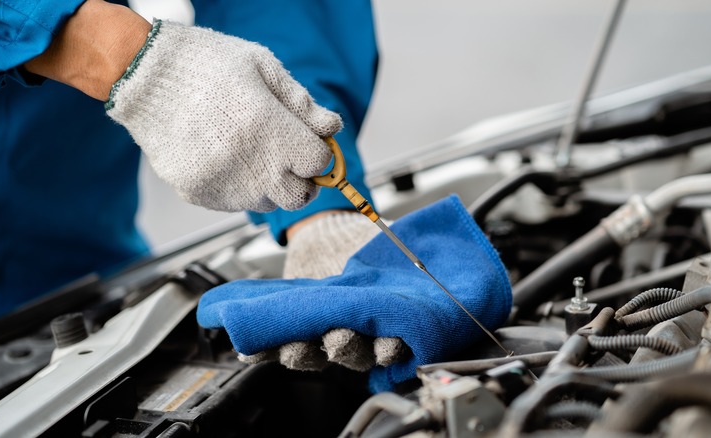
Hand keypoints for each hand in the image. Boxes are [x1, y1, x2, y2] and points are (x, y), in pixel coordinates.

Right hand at [26, 4, 339, 212]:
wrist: (143, 75)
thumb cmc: (204, 64)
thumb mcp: (263, 67)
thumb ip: (302, 103)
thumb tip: (330, 128)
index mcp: (272, 129)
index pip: (318, 163)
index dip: (319, 152)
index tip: (309, 143)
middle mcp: (251, 165)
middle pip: (299, 197)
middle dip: (302, 179)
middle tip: (290, 159)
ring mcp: (223, 183)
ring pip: (267, 203)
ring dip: (269, 184)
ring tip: (251, 153)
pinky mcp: (198, 193)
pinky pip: (233, 203)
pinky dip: (238, 187)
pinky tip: (225, 157)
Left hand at [197, 196, 512, 391]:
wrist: (331, 227)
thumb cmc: (369, 240)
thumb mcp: (395, 249)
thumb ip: (416, 260)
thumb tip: (457, 264)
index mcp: (387, 322)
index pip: (395, 349)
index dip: (393, 352)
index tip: (390, 346)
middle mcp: (358, 333)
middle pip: (354, 356)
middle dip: (348, 350)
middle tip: (339, 340)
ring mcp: (323, 330)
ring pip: (317, 354)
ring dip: (305, 353)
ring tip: (293, 347)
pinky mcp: (294, 324)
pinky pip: (280, 341)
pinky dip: (265, 345)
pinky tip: (253, 345)